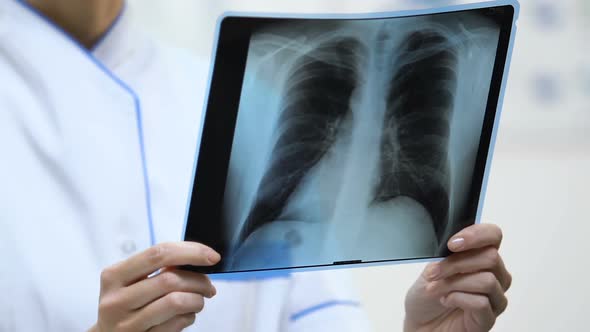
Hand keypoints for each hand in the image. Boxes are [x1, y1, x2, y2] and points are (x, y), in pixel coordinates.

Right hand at [89, 242, 220, 331]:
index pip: (157, 254)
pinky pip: (176, 324)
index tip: (212, 256)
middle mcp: (116, 301)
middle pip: (170, 280)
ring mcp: (127, 325)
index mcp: (114, 276)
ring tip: (198, 300)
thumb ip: (157, 268)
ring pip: (176, 302)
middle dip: (199, 281)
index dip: (191, 252)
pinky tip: (186, 315)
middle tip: (208, 286)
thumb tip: (198, 258)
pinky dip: (189, 317)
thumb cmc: (127, 304)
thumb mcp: (131, 282)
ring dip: (197, 300)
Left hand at [404, 224, 511, 331]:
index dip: (476, 235)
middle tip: (434, 272)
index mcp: (481, 258)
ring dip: (454, 283)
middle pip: (490, 258)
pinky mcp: (489, 319)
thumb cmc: (427, 296)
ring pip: (487, 280)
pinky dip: (458, 299)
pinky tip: (446, 301)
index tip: (452, 244)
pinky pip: (482, 302)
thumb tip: (455, 244)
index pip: (493, 235)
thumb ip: (447, 255)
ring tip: (436, 288)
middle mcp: (494, 276)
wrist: (419, 323)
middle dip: (456, 263)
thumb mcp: (432, 268)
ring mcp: (494, 298)